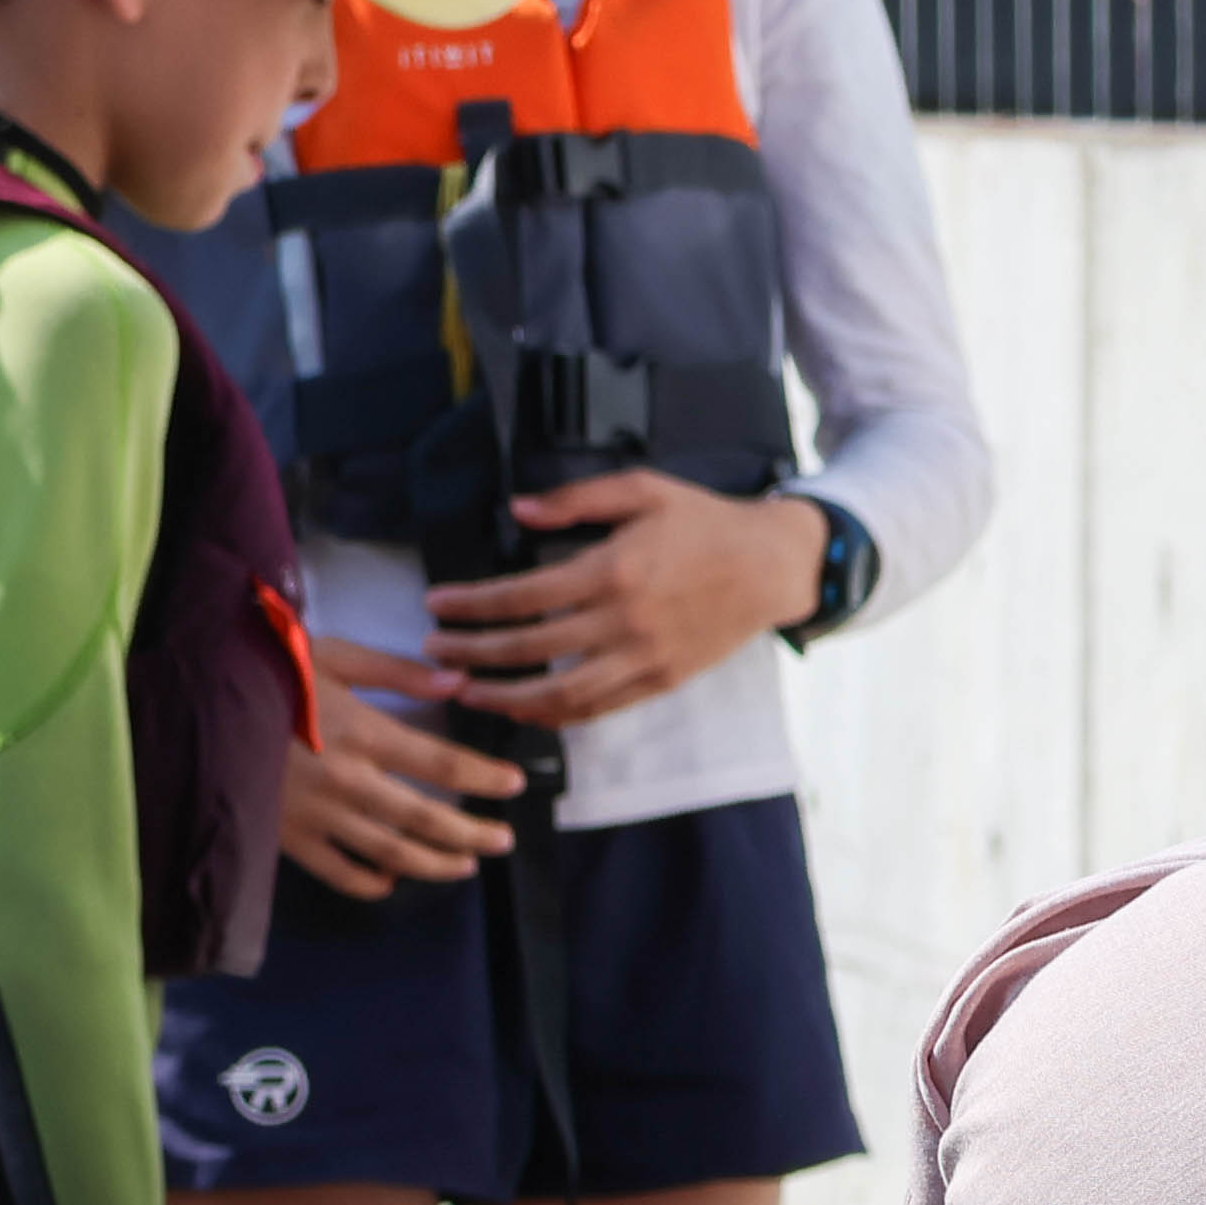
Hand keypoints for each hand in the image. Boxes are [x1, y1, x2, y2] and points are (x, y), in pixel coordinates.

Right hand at [275, 635, 518, 902]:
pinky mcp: (286, 835)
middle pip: (426, 818)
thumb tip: (458, 683)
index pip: (442, 763)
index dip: (485, 777)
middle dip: (472, 833)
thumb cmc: (266, 669)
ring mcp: (316, 814)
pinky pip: (336, 871)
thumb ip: (397, 672)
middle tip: (503, 841)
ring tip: (465, 865)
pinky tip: (390, 880)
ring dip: (434, 863)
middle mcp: (346, 780)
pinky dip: (368, 882)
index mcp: (362, 732)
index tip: (513, 785)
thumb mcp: (332, 654)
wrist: (195, 702)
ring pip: (390, 852)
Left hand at [422, 471, 835, 728]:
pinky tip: (524, 710)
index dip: (472, 605)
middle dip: (472, 654)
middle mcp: (624, 621)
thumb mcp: (642, 489)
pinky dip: (556, 715)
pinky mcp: (661, 681)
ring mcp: (644, 658)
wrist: (771, 565)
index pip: (522, 596)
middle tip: (434, 652)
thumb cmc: (706, 523)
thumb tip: (516, 511)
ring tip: (468, 692)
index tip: (437, 606)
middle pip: (530, 649)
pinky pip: (599, 708)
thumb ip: (574, 500)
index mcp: (613, 569)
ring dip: (506, 698)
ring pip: (561, 693)